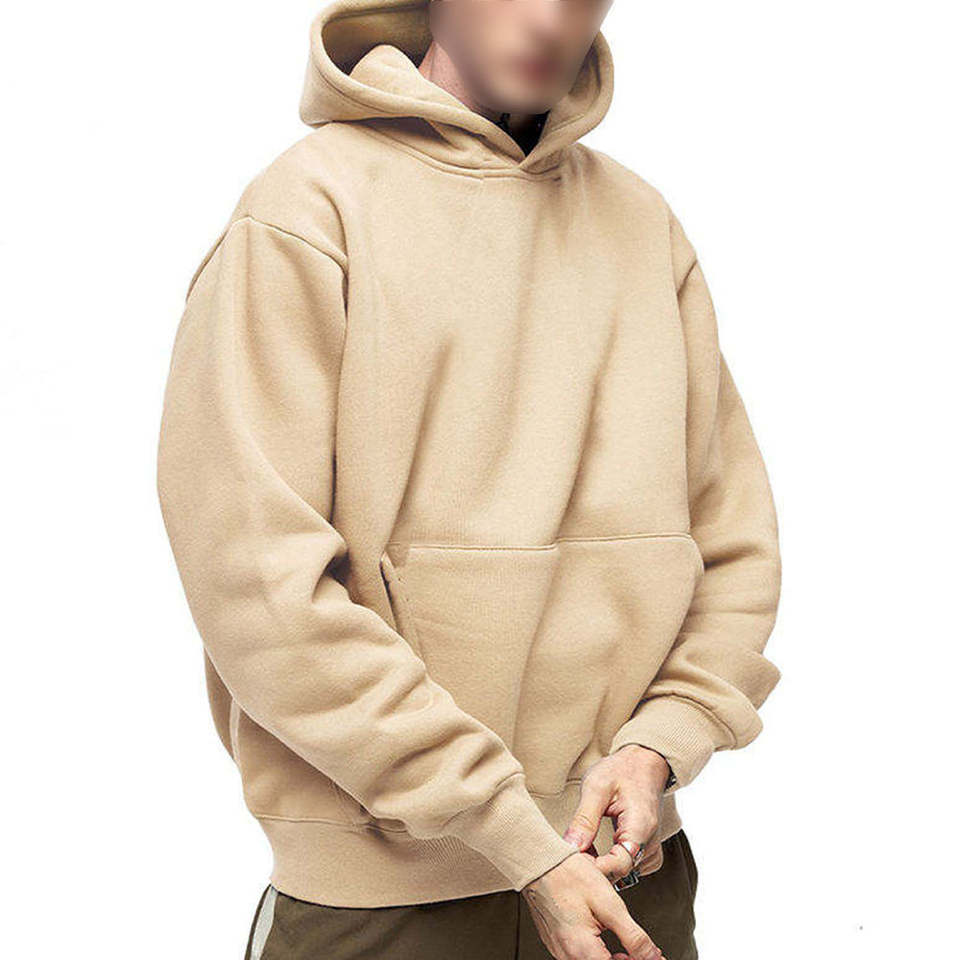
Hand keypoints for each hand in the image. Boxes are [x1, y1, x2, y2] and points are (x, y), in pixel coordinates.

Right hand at [522, 851, 665, 959]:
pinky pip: (578, 957)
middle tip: (640, 953)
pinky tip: (603, 941)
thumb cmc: (570, 876)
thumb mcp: (610, 903)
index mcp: (582, 951)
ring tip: (625, 950)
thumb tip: (654, 957)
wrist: (539, 861)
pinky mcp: (554, 942)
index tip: (653, 957)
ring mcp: (558, 950)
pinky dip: (595, 954)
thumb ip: (634, 937)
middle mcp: (567, 956)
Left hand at [563, 744, 670, 882]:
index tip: (572, 860)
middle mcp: (650, 843)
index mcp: (640, 828)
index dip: (593, 868)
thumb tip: (571, 847)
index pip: (618, 866)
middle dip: (593, 868)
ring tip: (580, 850)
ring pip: (623, 873)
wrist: (645, 762)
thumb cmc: (622, 770)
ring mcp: (651, 848)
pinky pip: (629, 867)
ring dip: (601, 866)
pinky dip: (610, 862)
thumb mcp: (596, 787)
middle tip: (569, 855)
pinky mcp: (646, 849)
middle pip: (620, 873)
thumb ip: (584, 819)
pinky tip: (595, 851)